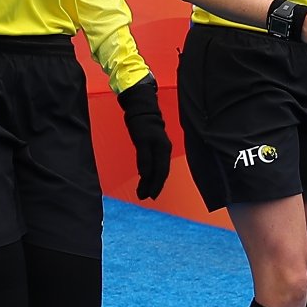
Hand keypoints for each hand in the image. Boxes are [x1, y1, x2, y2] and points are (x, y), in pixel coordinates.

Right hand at [117, 77, 171, 199]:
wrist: (141, 108)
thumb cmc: (146, 127)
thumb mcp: (153, 142)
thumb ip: (153, 156)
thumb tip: (148, 173)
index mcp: (165, 148)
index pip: (164, 170)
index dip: (159, 184)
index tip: (153, 195)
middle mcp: (163, 147)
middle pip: (161, 171)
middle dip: (155, 186)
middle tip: (148, 198)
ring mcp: (153, 143)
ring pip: (153, 168)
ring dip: (148, 182)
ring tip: (142, 194)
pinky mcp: (143, 139)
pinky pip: (145, 159)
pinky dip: (144, 171)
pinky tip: (142, 179)